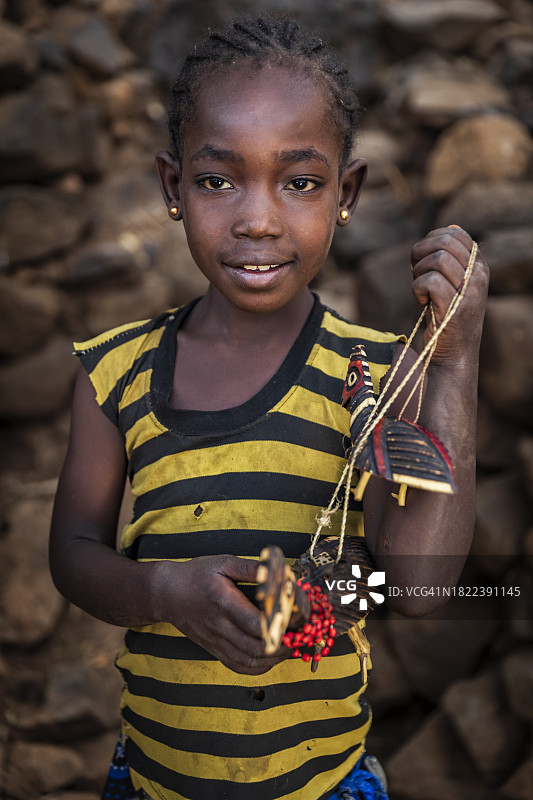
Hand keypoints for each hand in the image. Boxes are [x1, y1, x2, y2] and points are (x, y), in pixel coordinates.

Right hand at [154, 555, 289, 674]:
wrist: (167, 593)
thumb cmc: (196, 575)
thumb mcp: (223, 563)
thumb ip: (251, 568)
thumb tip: (276, 571)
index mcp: (224, 603)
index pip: (256, 624)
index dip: (280, 626)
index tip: (296, 619)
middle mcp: (220, 627)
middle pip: (257, 648)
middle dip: (284, 645)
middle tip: (299, 634)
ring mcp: (217, 642)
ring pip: (250, 662)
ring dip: (274, 659)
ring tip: (289, 645)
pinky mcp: (214, 650)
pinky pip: (239, 667)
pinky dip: (259, 667)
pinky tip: (271, 657)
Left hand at [411, 226, 488, 366]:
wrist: (454, 355)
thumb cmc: (447, 318)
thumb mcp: (452, 283)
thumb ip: (450, 258)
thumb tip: (449, 227)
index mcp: (479, 267)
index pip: (456, 233)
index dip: (432, 240)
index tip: (423, 260)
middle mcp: (478, 276)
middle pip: (445, 241)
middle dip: (421, 252)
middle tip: (416, 272)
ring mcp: (469, 292)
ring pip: (438, 258)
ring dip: (419, 272)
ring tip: (420, 289)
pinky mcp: (454, 307)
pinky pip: (430, 281)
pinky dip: (418, 288)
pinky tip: (422, 302)